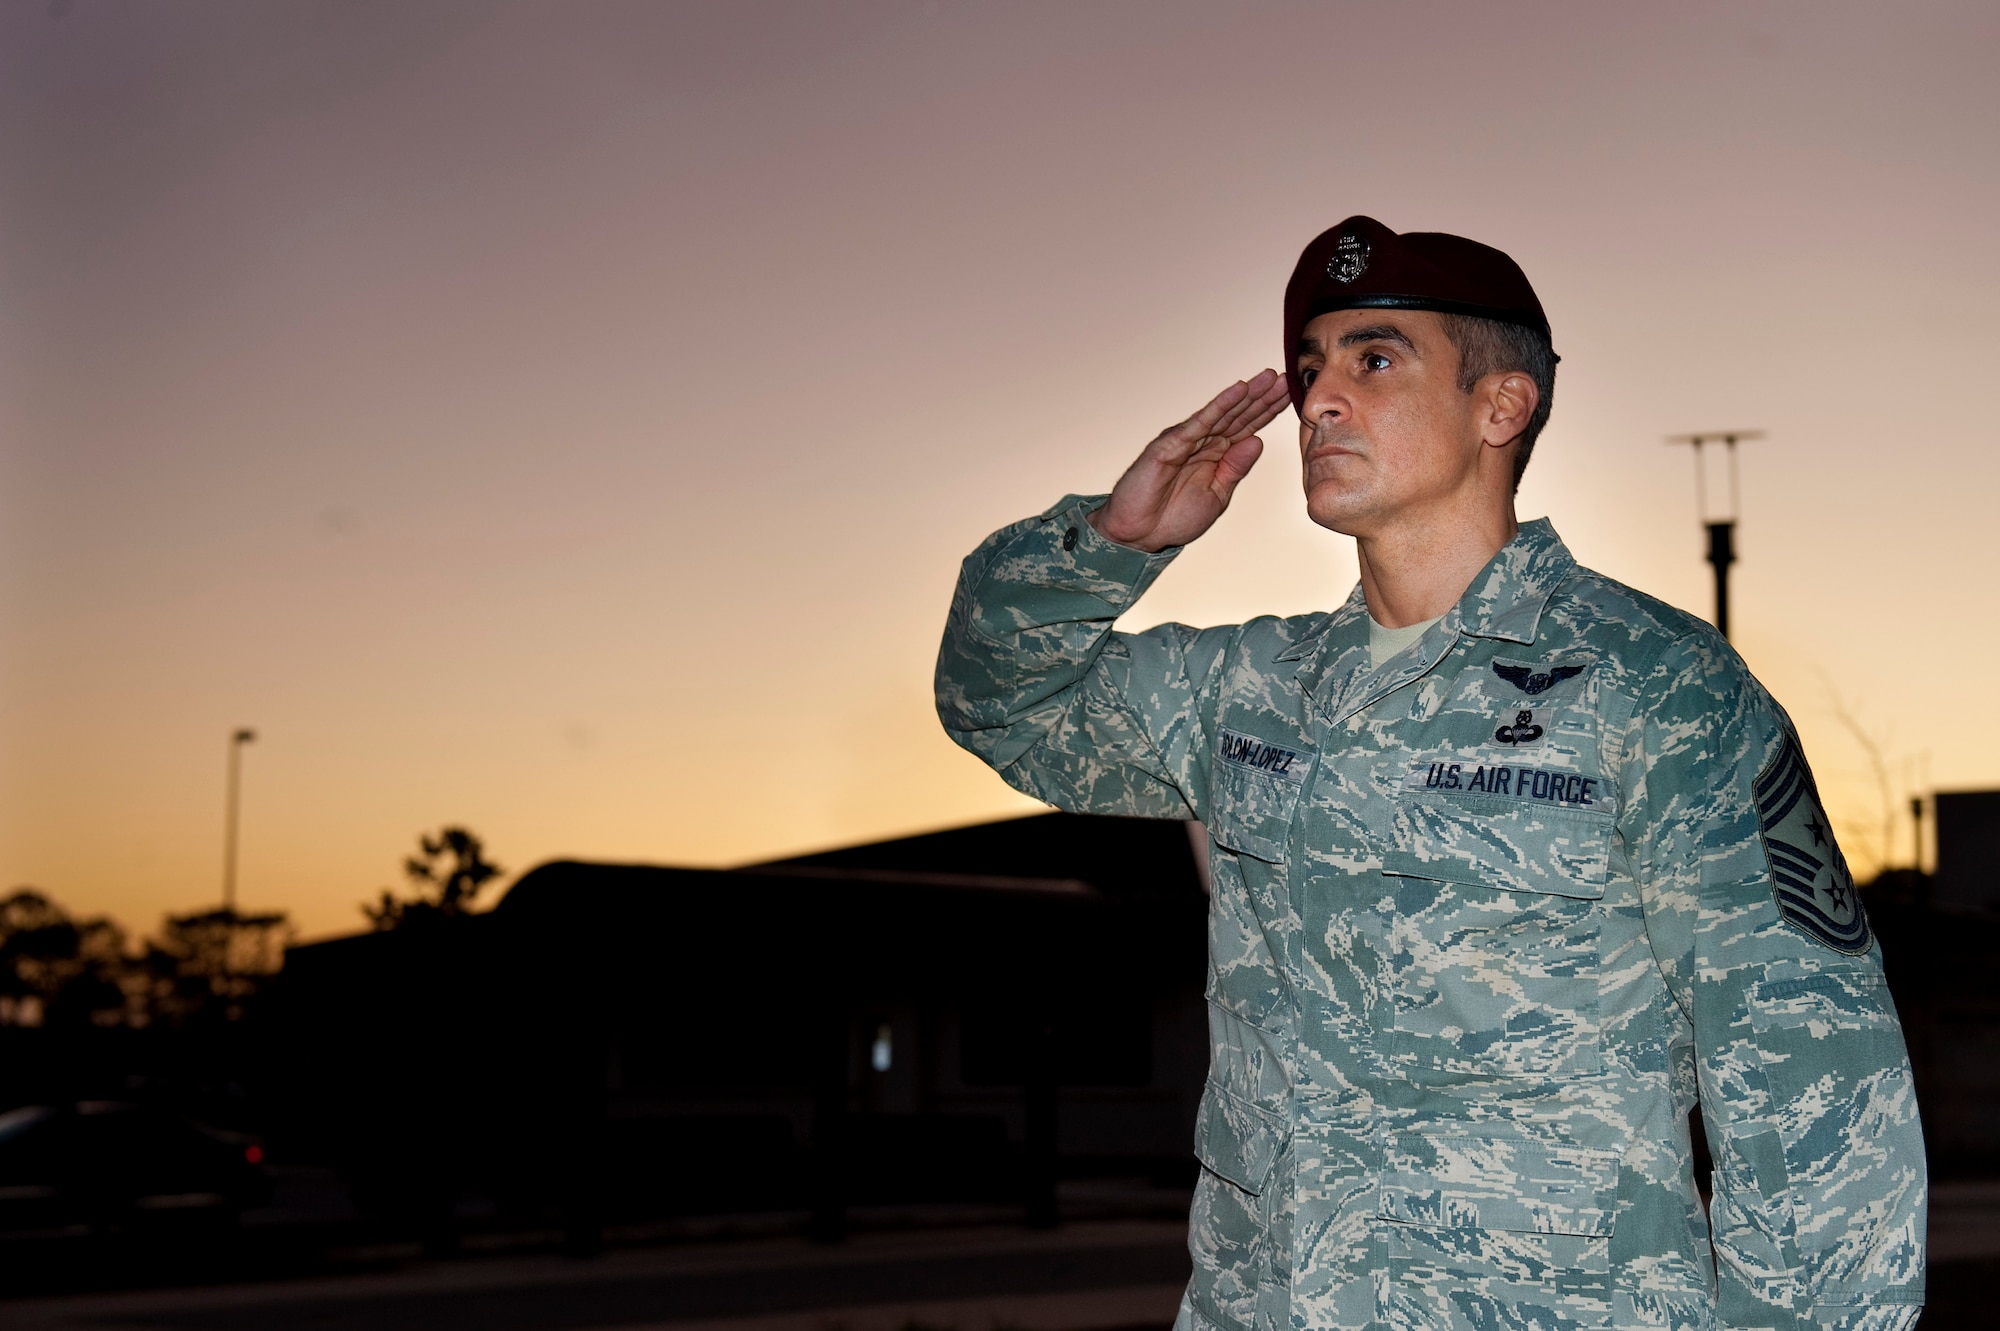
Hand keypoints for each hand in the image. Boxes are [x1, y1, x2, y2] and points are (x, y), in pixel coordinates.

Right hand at [1087, 369, 1288, 552]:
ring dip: (1246, 394)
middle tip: (1286, 377)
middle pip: (1239, 415)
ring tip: (1268, 377)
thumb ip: (1235, 469)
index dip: (1268, 412)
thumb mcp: (1217, 496)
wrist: (1139, 536)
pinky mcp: (1170, 444)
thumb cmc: (1173, 518)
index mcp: (1217, 456)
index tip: (1290, 395)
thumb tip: (1257, 441)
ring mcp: (1186, 441)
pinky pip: (1200, 422)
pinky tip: (1238, 390)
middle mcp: (1203, 443)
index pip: (1247, 429)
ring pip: (1223, 413)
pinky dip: (1220, 405)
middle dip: (1263, 397)